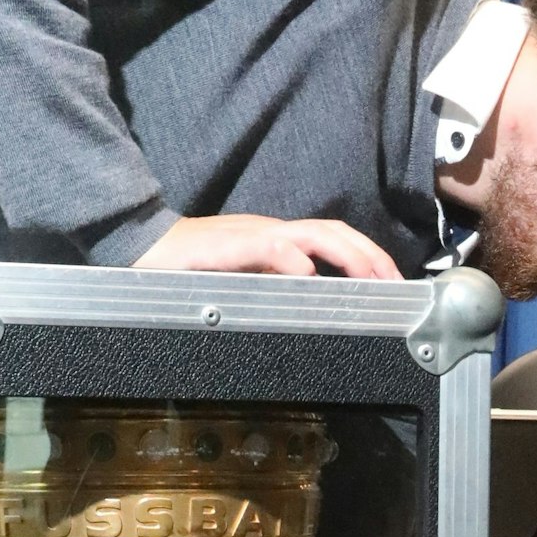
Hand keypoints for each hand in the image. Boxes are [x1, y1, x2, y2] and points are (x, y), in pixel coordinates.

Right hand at [132, 213, 402, 281]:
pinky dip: (292, 259)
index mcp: (279, 240)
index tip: (393, 285)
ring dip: (346, 255)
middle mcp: (272, 232)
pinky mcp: (226, 246)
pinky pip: (267, 246)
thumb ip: (277, 287)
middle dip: (370, 256)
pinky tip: (308, 276)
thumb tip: (317, 305)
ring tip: (369, 278)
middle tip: (395, 285)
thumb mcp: (243, 280)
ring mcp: (251, 235)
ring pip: (312, 234)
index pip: (334, 239)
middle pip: (334, 231)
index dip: (368, 257)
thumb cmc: (190, 268)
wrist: (140, 249)